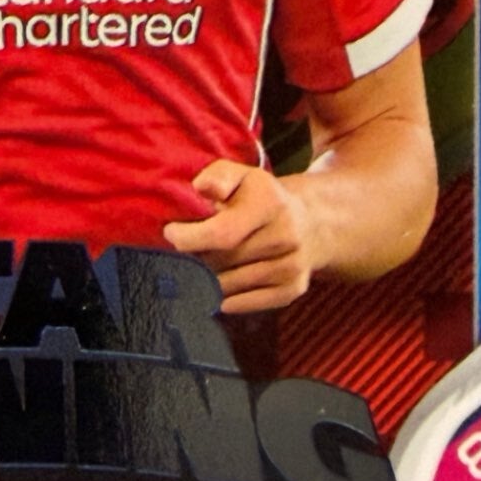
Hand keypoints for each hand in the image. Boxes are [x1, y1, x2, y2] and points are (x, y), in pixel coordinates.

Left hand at [163, 160, 319, 313]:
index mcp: (270, 202)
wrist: (309, 223)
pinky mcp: (292, 289)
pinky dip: (226, 299)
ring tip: (200, 266)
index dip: (188, 238)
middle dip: (195, 258)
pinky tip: (218, 287)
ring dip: (207, 280)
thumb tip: (201, 187)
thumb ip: (217, 177)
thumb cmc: (259, 198)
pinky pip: (246, 304)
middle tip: (185, 251)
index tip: (171, 233)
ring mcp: (291, 265)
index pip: (221, 233)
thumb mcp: (240, 176)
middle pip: (221, 261)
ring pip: (229, 285)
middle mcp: (286, 235)